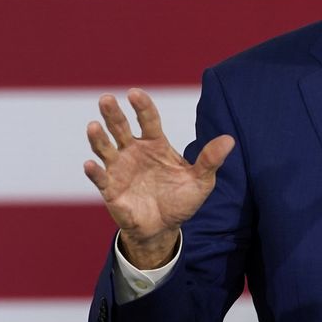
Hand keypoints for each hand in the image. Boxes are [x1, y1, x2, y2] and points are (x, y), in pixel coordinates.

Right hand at [83, 88, 234, 268]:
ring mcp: (120, 169)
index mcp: (156, 144)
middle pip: (121, 128)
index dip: (142, 106)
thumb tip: (230, 140)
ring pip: (105, 149)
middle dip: (113, 114)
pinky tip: (90, 165)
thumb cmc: (181, 200)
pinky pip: (100, 178)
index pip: (148, 120)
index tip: (134, 93)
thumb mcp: (201, 181)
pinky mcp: (110, 190)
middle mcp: (134, 152)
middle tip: (106, 98)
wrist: (164, 228)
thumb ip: (210, 160)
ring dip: (99, 138)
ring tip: (94, 125)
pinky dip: (94, 172)